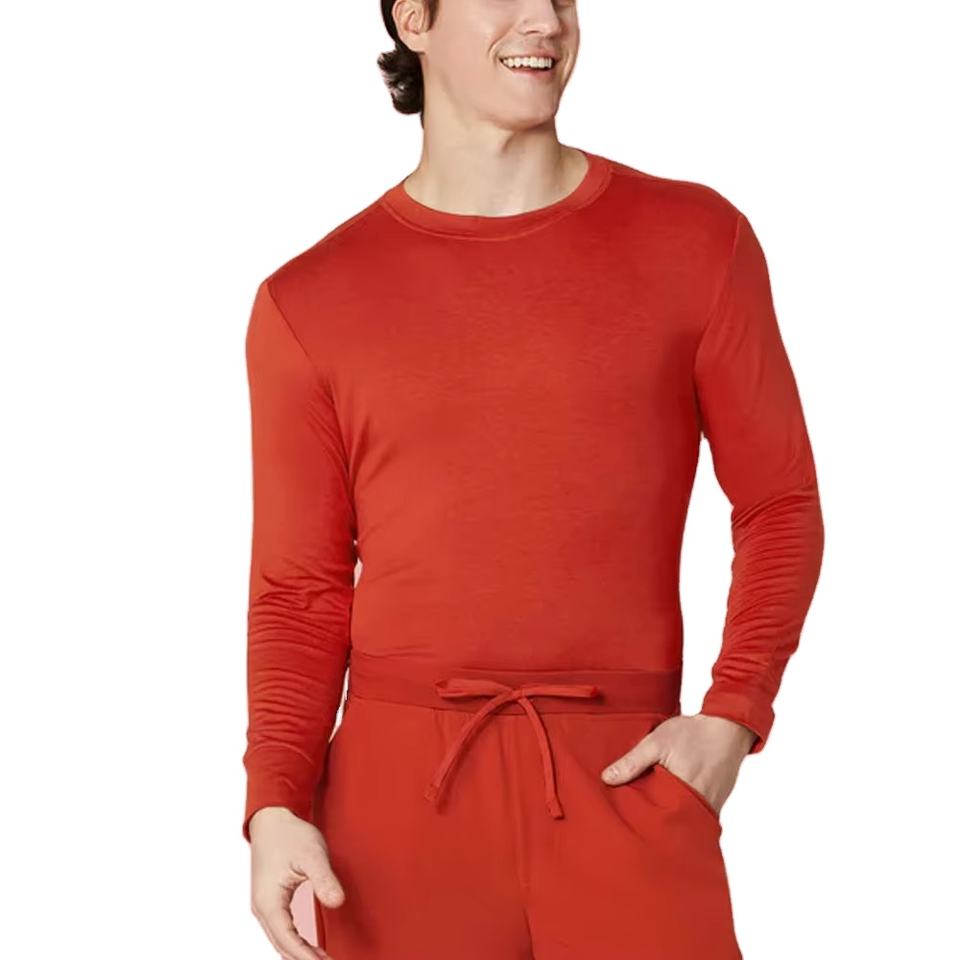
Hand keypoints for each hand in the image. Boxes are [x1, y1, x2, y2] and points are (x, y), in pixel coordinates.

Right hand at [249, 806, 345, 959]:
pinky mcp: (270, 901)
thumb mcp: (312, 854)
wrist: (272, 818)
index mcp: (268, 902)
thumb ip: (324, 879)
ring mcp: (264, 906)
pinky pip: (282, 930)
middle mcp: (262, 909)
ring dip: (300, 954)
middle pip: (282, 946)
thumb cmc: (290, 834)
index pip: (289, 941)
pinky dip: (295, 943)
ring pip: (281, 941)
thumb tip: (337, 902)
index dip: (307, 957)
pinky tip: (311, 948)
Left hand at [599, 713, 756, 815]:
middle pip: (668, 823)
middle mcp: (698, 806)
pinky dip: (681, 810)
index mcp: (681, 792)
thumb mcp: (656, 742)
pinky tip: (669, 802)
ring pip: (682, 820)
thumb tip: (607, 779)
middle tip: (633, 821)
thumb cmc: (693, 733)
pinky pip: (694, 814)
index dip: (637, 819)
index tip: (623, 820)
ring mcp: (709, 808)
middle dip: (651, 822)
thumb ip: (632, 762)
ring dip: (667, 815)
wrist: (728, 728)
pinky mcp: (714, 805)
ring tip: (650, 812)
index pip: (653, 818)